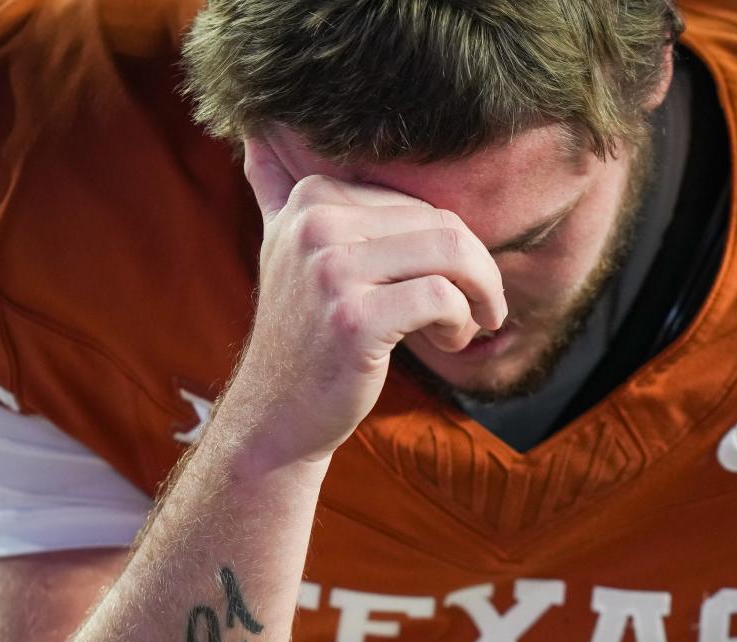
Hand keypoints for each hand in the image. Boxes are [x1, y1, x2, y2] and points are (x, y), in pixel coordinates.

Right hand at [236, 137, 506, 462]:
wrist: (276, 414)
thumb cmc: (300, 338)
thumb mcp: (279, 252)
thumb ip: (274, 191)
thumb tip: (255, 133)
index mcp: (311, 198)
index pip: (418, 201)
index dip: (452, 245)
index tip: (453, 285)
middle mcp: (316, 225)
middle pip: (442, 223)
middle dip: (477, 270)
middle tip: (480, 310)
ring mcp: (332, 272)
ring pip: (450, 253)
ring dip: (479, 294)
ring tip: (466, 326)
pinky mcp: (354, 319)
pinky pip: (441, 298)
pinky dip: (461, 321)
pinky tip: (451, 341)